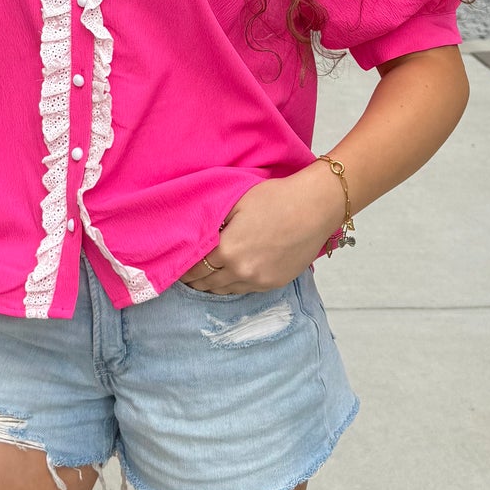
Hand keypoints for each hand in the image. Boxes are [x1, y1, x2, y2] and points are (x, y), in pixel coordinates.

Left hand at [179, 164, 345, 294]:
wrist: (314, 208)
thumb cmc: (275, 198)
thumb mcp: (236, 202)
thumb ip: (213, 222)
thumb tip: (196, 233)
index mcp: (227, 249)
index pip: (194, 267)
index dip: (183, 269)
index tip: (176, 267)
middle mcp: (240, 271)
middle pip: (207, 283)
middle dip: (194, 280)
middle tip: (186, 275)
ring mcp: (258, 280)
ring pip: (224, 290)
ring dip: (211, 285)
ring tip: (203, 278)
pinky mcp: (273, 283)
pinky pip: (244, 290)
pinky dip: (232, 285)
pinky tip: (228, 277)